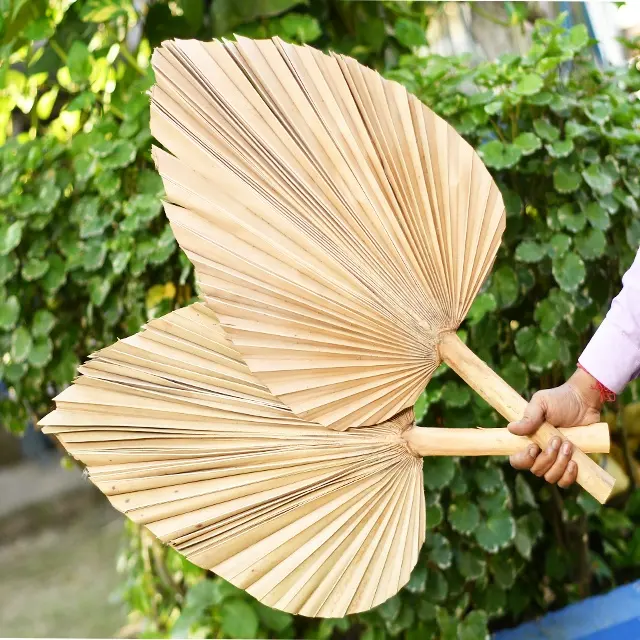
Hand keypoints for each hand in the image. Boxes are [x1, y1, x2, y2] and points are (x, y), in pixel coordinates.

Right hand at [507, 367, 602, 487]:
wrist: (584, 401)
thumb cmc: (559, 400)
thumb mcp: (541, 403)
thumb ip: (528, 417)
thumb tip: (511, 429)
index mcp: (528, 441)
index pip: (517, 461)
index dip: (524, 460)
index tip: (534, 448)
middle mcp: (540, 454)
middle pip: (536, 470)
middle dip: (548, 457)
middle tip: (558, 439)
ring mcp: (556, 461)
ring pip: (551, 477)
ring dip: (559, 464)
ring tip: (568, 445)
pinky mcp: (571, 465)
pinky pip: (564, 482)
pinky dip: (568, 476)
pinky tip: (574, 462)